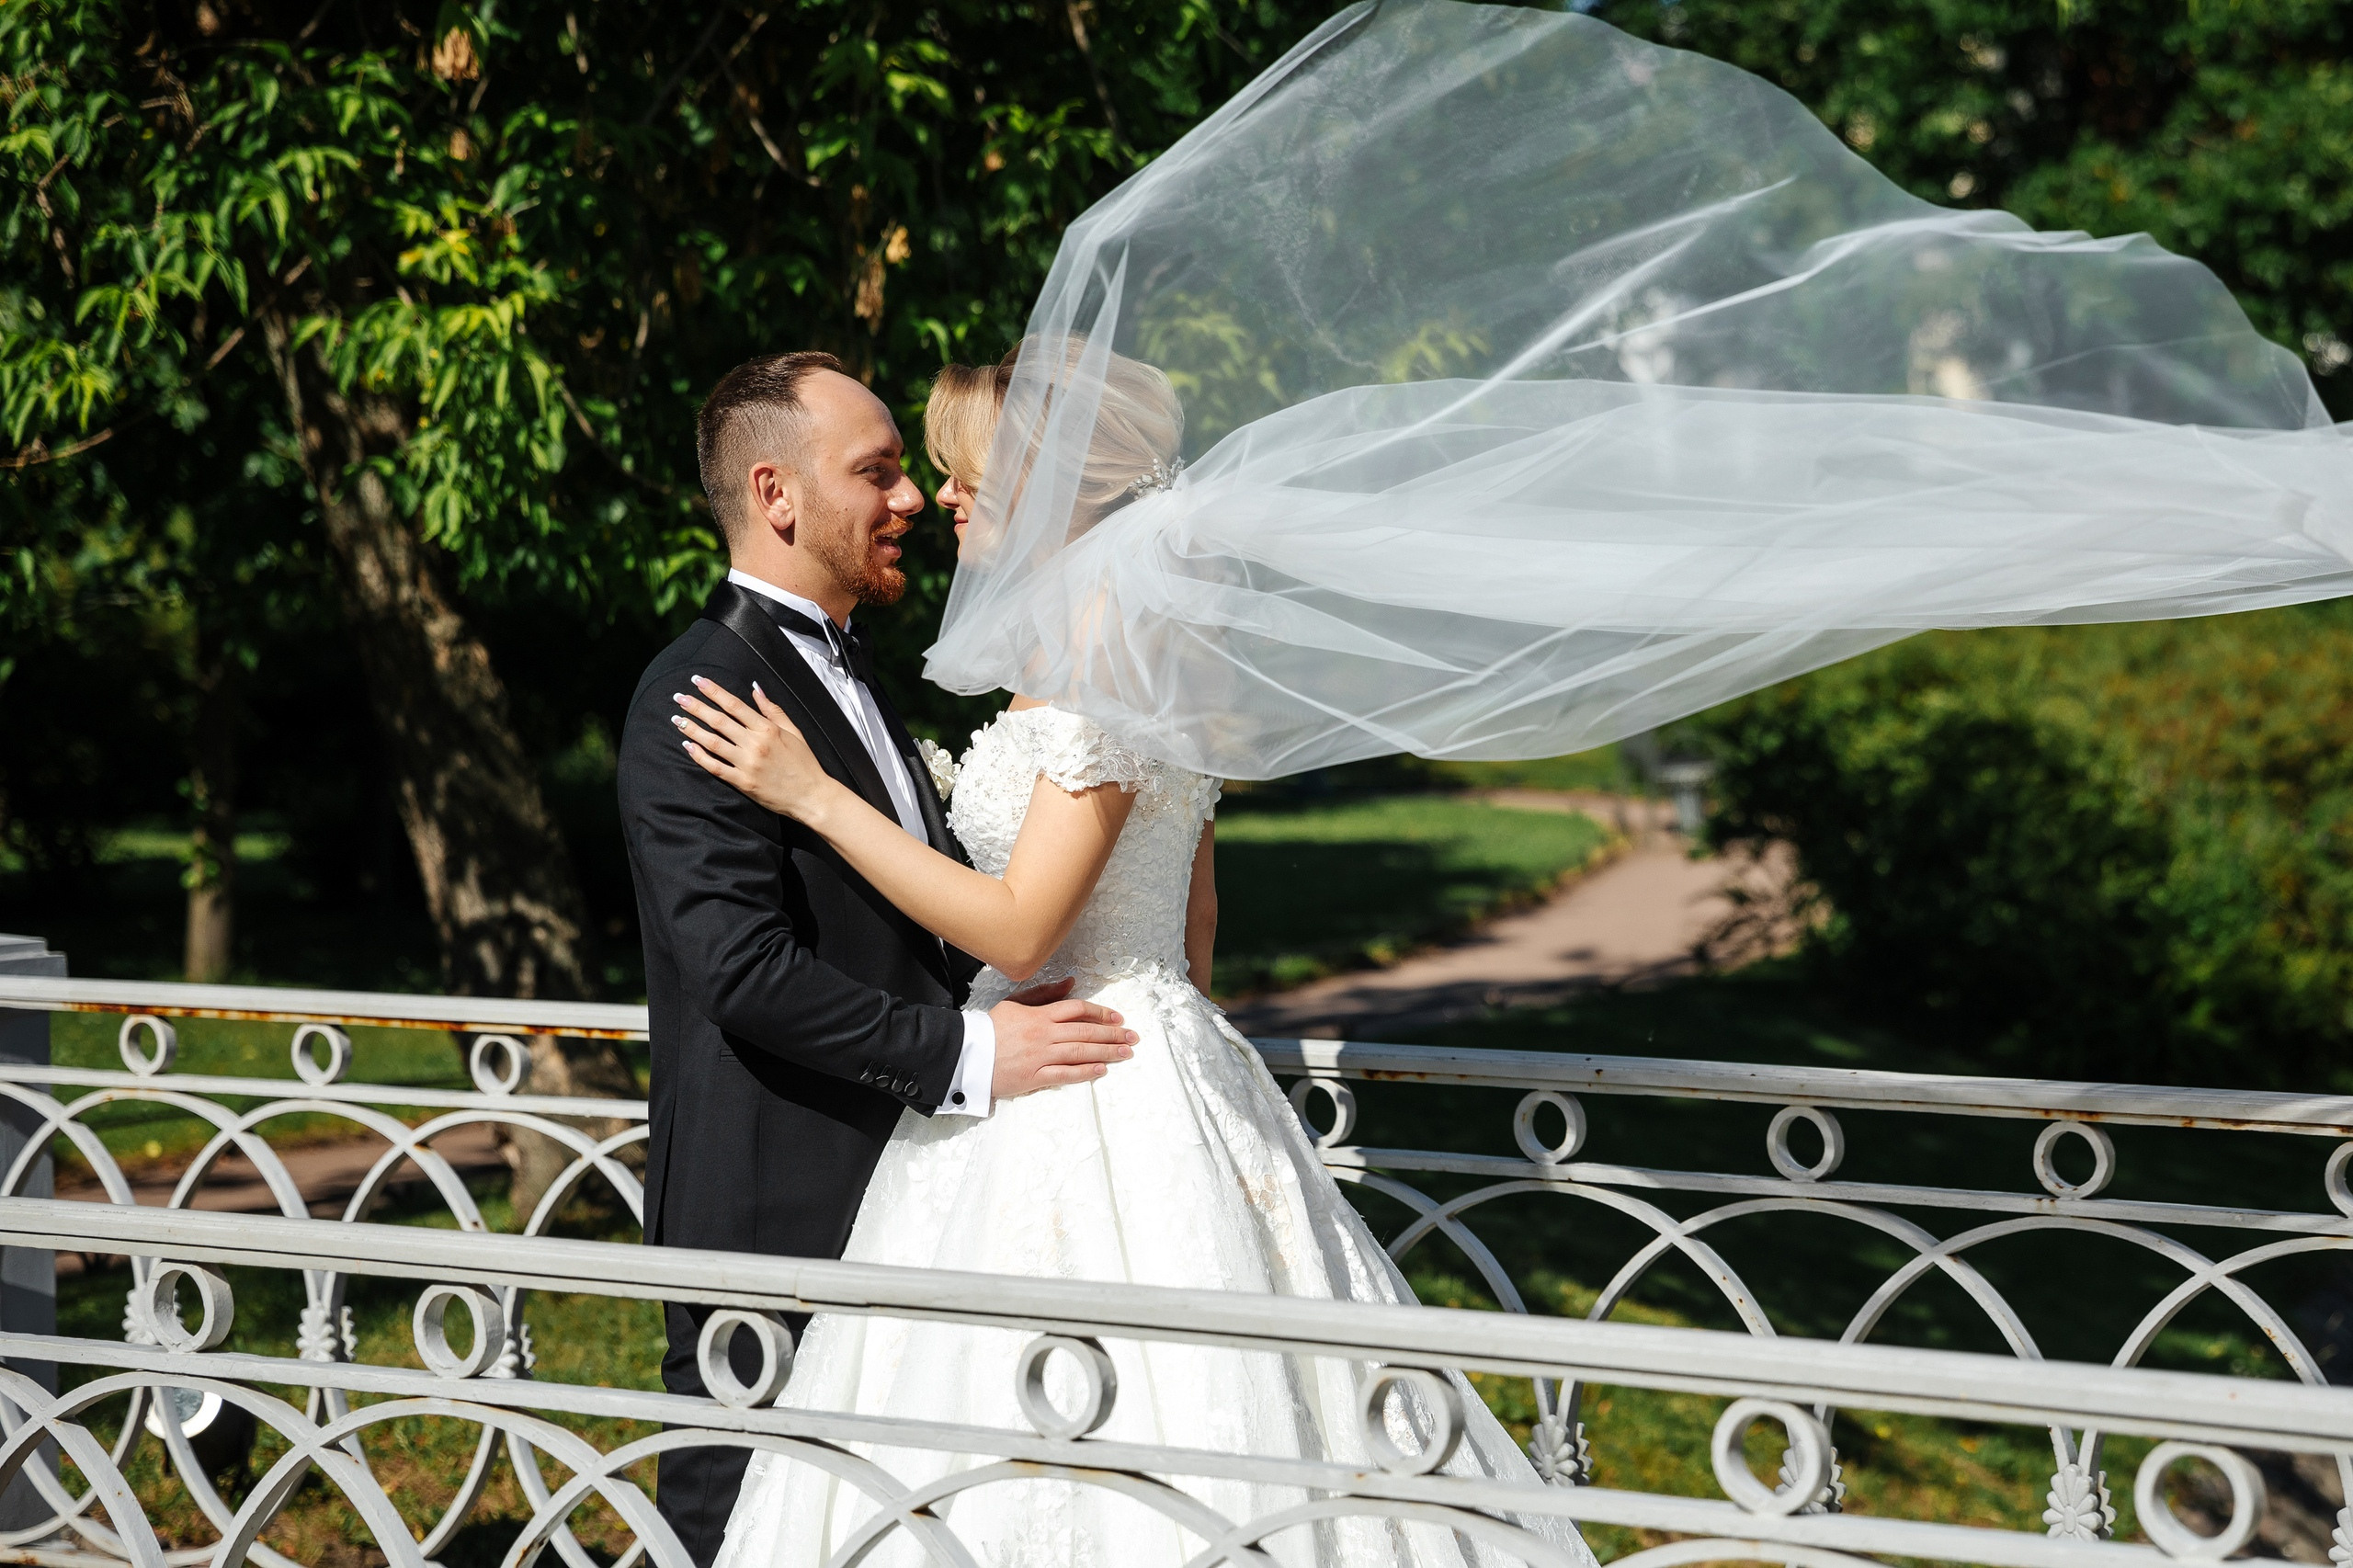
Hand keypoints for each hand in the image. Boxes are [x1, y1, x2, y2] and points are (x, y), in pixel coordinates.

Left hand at [673, 676, 835, 821]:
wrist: (811, 795)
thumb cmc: (804, 763)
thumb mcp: (794, 731)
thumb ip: (772, 710)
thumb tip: (755, 688)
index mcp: (768, 729)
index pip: (734, 705)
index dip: (714, 691)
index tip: (697, 681)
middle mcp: (755, 744)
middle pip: (719, 721)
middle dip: (696, 707)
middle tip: (678, 697)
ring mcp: (747, 764)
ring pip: (713, 743)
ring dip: (692, 729)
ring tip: (677, 720)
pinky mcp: (743, 782)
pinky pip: (716, 767)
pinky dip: (700, 757)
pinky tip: (688, 746)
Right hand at [988, 990, 1135, 1099]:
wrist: (966, 1054)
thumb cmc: (991, 1027)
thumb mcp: (1015, 1002)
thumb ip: (1044, 993)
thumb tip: (1071, 982)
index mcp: (1039, 1015)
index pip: (1077, 1010)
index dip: (1101, 1013)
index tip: (1118, 1018)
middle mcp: (1043, 1034)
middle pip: (1085, 1032)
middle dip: (1112, 1034)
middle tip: (1132, 1037)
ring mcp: (1039, 1056)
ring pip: (1080, 1053)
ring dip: (1106, 1052)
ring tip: (1126, 1052)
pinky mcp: (1034, 1077)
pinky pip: (1065, 1074)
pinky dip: (1085, 1072)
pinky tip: (1102, 1069)